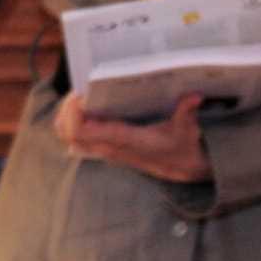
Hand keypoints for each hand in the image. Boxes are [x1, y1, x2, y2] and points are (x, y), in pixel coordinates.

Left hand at [56, 90, 211, 183]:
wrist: (185, 169)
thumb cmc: (183, 147)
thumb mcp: (187, 130)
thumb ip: (187, 113)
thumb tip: (194, 96)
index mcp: (124, 141)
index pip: (83, 132)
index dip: (73, 113)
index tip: (79, 93)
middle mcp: (110, 148)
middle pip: (68, 134)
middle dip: (65, 110)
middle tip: (77, 90)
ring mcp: (105, 150)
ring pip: (69, 137)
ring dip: (67, 116)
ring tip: (79, 95)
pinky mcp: (106, 149)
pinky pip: (78, 138)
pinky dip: (73, 121)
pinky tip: (85, 105)